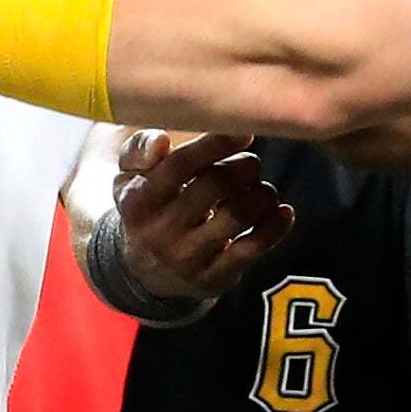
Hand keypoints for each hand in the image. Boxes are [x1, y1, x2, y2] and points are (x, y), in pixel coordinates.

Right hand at [111, 131, 292, 303]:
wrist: (144, 272)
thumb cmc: (148, 207)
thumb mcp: (127, 179)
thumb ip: (138, 150)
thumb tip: (160, 141)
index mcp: (139, 199)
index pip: (180, 165)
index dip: (216, 145)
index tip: (245, 133)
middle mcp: (160, 231)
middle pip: (215, 186)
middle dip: (244, 168)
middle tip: (252, 165)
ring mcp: (187, 258)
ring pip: (238, 216)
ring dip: (262, 195)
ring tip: (262, 189)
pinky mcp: (212, 278)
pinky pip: (252, 249)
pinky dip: (274, 227)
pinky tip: (283, 212)